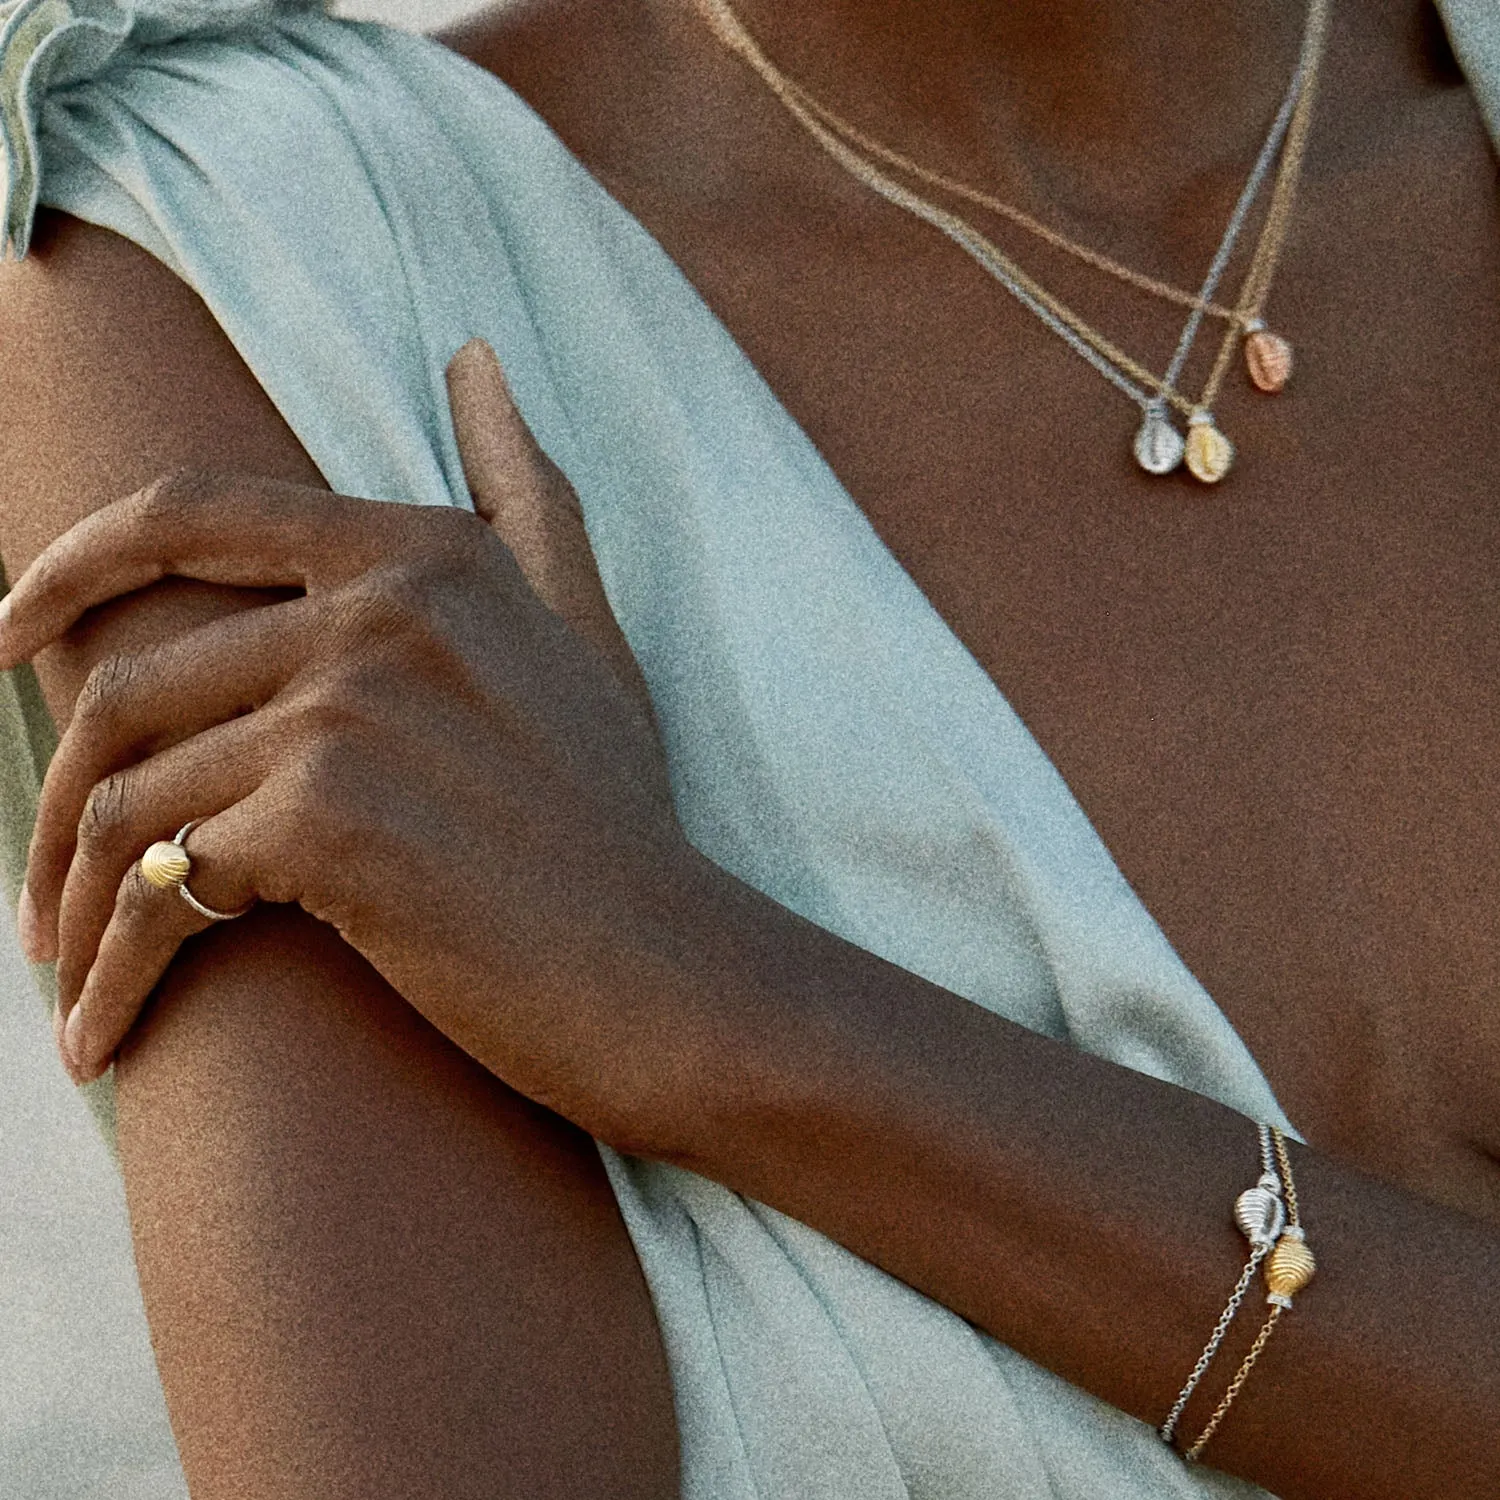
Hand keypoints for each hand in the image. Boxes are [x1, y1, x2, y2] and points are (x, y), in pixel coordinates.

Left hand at [5, 339, 703, 1142]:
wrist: (672, 975)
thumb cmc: (616, 824)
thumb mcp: (583, 634)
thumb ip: (526, 495)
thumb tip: (474, 356)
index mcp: (427, 554)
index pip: (191, 514)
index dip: (68, 567)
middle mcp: (385, 607)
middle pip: (130, 685)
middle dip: (59, 803)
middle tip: (46, 896)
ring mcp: (356, 706)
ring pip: (128, 797)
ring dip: (75, 902)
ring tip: (71, 975)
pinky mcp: (333, 818)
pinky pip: (163, 889)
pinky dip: (115, 971)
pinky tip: (104, 1034)